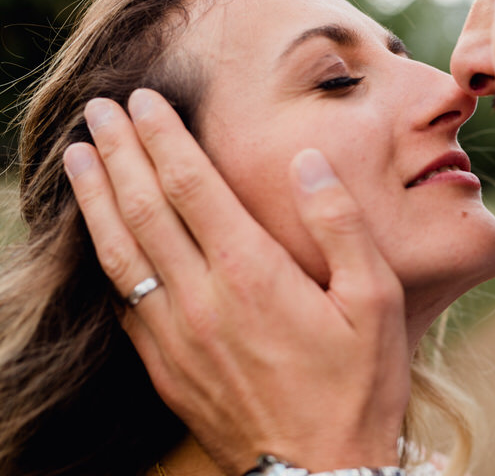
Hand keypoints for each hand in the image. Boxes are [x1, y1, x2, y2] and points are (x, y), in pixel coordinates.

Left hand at [63, 88, 409, 473]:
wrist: (322, 472)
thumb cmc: (358, 384)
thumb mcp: (375, 300)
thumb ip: (339, 225)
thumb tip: (306, 163)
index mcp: (254, 273)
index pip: (192, 187)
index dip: (163, 138)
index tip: (142, 100)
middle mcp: (203, 298)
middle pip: (146, 209)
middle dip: (119, 153)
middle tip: (96, 111)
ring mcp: (177, 335)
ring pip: (121, 253)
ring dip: (95, 199)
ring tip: (75, 159)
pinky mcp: (167, 367)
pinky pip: (123, 302)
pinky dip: (104, 259)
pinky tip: (97, 240)